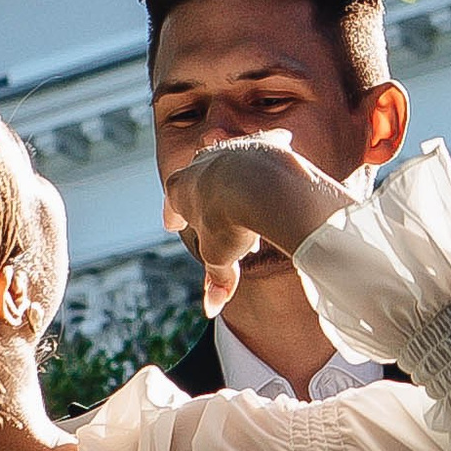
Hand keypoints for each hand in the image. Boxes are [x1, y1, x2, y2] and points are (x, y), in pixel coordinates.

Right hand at [162, 134, 359, 316]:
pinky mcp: (263, 141)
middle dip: (206, 201)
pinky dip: (270, 148)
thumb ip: (216, 279)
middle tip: (216, 220)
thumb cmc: (231, 222)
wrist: (262, 187)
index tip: (173, 224)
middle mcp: (201, 162)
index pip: (172, 203)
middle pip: (200, 182)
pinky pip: (266, 143)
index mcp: (180, 188)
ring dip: (234, 179)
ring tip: (247, 199)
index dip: (174, 216)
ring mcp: (231, 148)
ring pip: (229, 163)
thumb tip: (212, 309)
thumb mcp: (220, 257)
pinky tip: (278, 147)